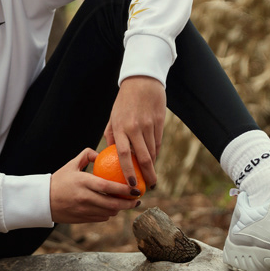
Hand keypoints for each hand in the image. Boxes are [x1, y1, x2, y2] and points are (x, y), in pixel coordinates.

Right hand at [50, 148, 139, 223]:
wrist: (42, 200)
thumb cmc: (58, 180)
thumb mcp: (71, 165)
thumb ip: (87, 155)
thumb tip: (102, 154)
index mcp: (83, 182)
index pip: (108, 187)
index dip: (124, 190)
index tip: (136, 189)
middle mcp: (84, 197)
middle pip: (112, 204)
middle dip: (128, 204)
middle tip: (137, 200)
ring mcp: (83, 210)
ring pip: (109, 212)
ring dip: (120, 209)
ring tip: (126, 203)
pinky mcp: (82, 219)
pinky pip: (101, 218)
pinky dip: (109, 213)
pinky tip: (112, 208)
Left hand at [105, 76, 166, 191]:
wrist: (142, 82)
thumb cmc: (124, 102)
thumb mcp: (113, 117)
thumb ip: (112, 136)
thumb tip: (109, 155)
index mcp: (120, 127)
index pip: (124, 155)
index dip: (128, 172)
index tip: (131, 186)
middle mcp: (135, 127)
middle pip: (143, 158)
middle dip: (147, 176)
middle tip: (148, 188)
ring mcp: (149, 125)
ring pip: (153, 152)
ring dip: (153, 167)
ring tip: (152, 178)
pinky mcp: (160, 122)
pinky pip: (158, 143)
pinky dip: (156, 154)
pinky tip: (154, 162)